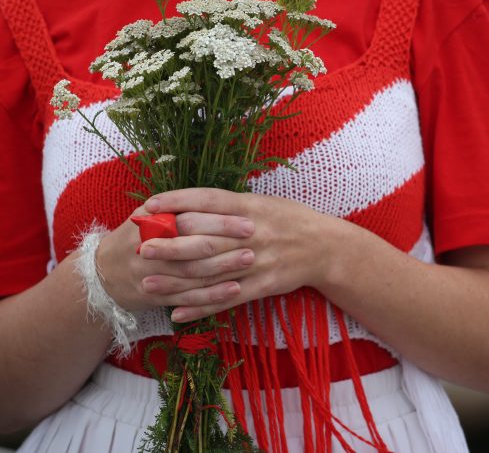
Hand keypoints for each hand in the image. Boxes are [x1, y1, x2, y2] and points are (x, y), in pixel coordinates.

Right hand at [96, 205, 255, 311]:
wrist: (103, 274)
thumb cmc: (135, 237)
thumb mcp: (146, 216)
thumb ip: (174, 208)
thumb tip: (216, 200)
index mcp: (150, 222)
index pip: (189, 218)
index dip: (219, 220)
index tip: (246, 219)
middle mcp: (149, 247)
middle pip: (192, 245)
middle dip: (226, 243)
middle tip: (253, 240)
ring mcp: (152, 274)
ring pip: (193, 273)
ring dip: (223, 268)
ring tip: (249, 261)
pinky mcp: (155, 297)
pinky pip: (187, 297)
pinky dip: (211, 295)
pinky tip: (233, 290)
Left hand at [143, 188, 335, 321]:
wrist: (324, 247)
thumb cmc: (289, 219)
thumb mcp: (262, 203)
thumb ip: (229, 205)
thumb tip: (189, 205)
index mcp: (249, 207)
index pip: (207, 200)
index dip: (176, 201)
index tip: (149, 205)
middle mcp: (250, 233)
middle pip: (203, 238)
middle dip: (169, 243)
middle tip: (138, 247)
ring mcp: (256, 262)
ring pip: (210, 273)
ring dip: (176, 280)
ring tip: (147, 283)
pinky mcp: (261, 286)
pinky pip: (227, 299)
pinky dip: (201, 308)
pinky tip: (177, 314)